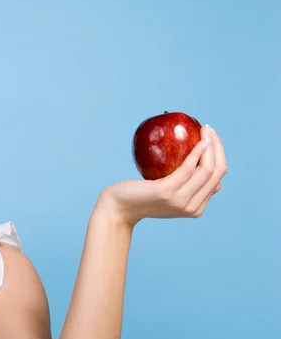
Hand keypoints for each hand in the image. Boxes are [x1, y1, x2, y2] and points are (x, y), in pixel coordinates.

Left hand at [102, 125, 227, 226]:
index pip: (217, 179)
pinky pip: (188, 168)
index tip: (212, 138)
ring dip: (210, 146)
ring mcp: (180, 201)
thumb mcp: (168, 193)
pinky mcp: (167, 192)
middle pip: (216, 173)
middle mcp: (192, 208)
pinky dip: (196, 152)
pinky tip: (198, 140)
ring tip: (205, 129)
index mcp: (196, 209)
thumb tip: (202, 166)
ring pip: (207, 170)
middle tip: (209, 129)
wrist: (119, 208)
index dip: (219, 156)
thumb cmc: (141, 196)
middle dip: (218, 148)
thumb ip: (186, 186)